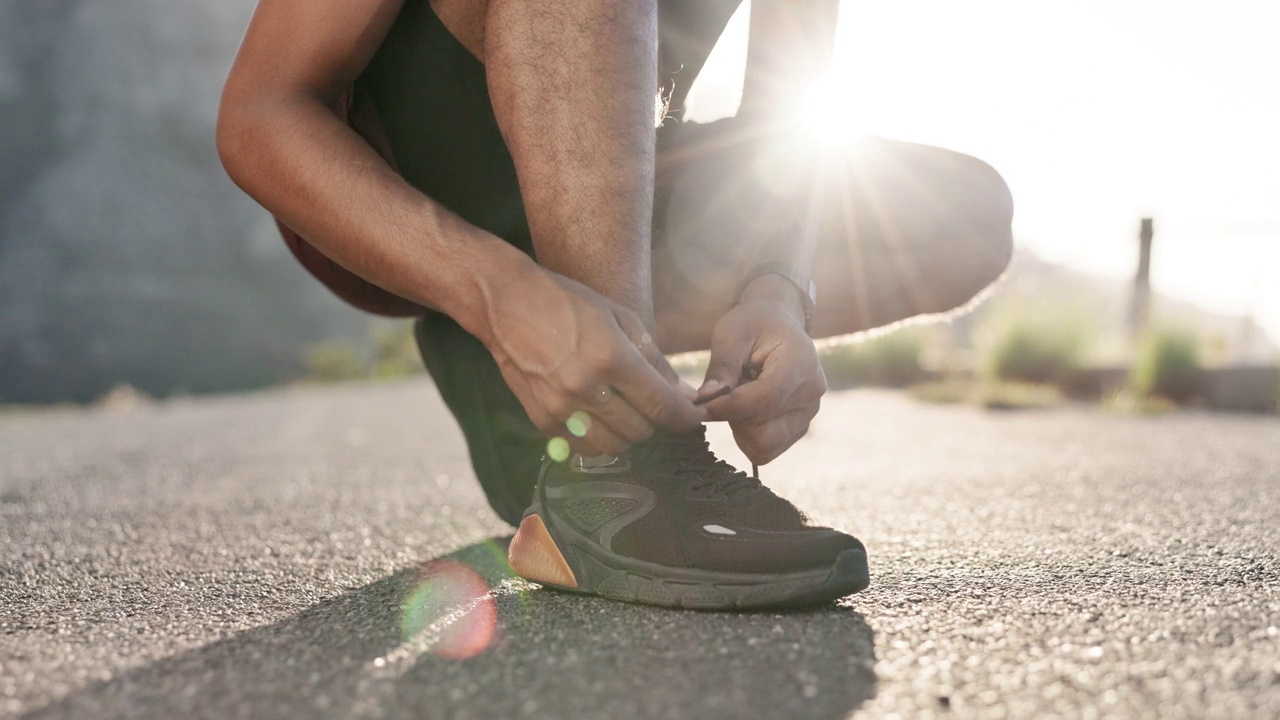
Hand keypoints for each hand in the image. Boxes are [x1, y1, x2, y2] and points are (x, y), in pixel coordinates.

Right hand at [482, 267, 703, 455]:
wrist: (505, 304)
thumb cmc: (567, 303)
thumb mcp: (619, 317)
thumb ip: (655, 360)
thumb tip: (685, 394)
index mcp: (610, 358)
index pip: (661, 405)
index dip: (685, 418)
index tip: (694, 418)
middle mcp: (586, 388)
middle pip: (641, 430)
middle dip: (656, 422)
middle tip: (653, 405)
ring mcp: (561, 408)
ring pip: (614, 446)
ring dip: (628, 435)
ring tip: (626, 412)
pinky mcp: (542, 420)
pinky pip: (583, 448)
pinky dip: (599, 440)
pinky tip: (599, 418)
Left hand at [696, 275, 825, 465]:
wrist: (776, 324)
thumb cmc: (753, 324)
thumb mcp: (731, 333)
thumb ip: (721, 366)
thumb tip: (705, 400)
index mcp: (801, 363)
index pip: (764, 400)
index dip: (728, 407)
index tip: (702, 402)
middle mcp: (812, 394)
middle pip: (764, 432)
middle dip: (734, 417)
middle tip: (726, 390)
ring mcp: (808, 415)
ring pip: (764, 446)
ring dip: (740, 427)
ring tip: (740, 394)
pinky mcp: (798, 429)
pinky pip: (766, 449)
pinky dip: (748, 435)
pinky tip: (746, 408)